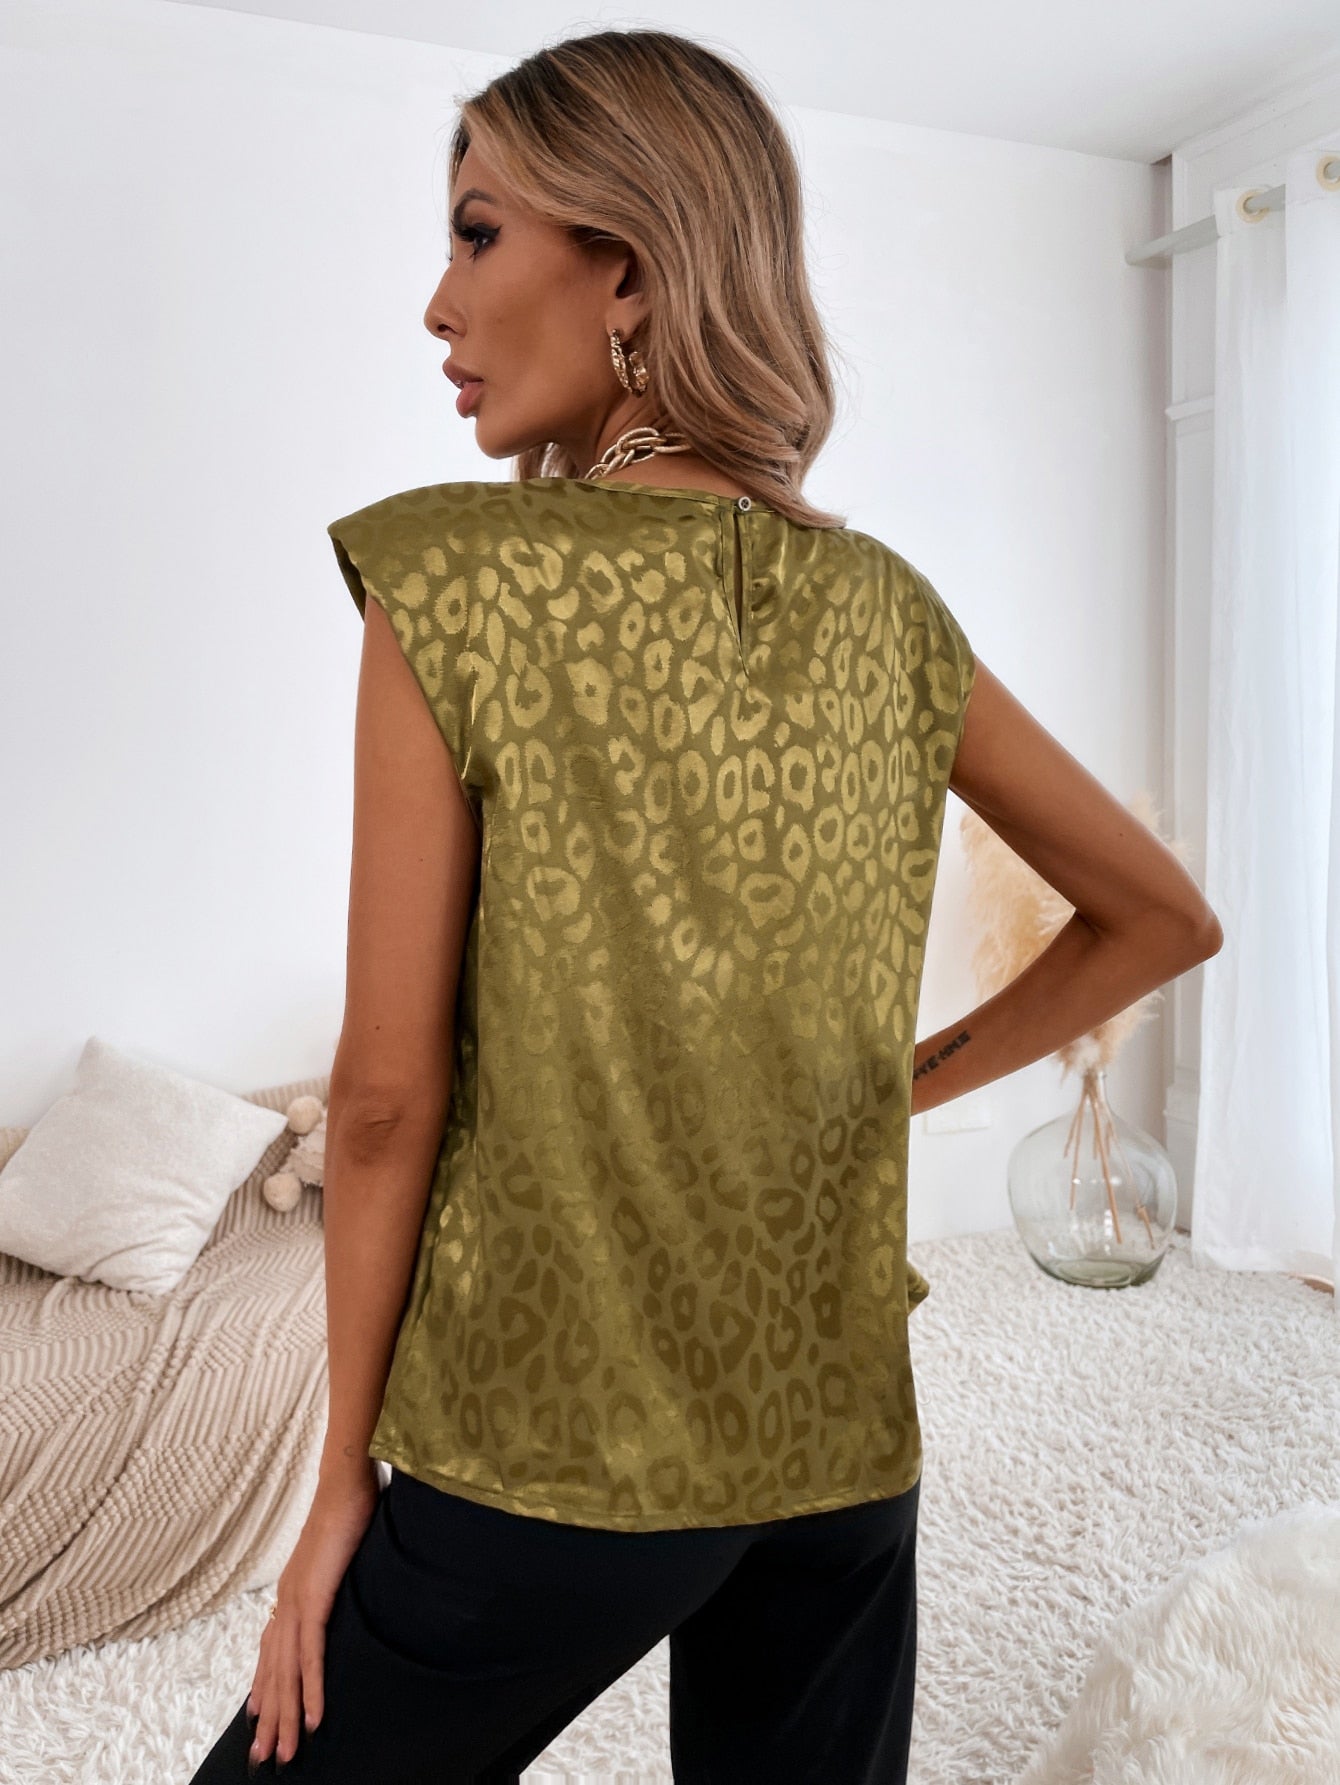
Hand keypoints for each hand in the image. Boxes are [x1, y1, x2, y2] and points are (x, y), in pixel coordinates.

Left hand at [245, 1461, 380, 1770]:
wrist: (345, 1478)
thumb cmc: (349, 1506)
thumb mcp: (341, 1551)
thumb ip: (337, 1572)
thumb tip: (345, 1580)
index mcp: (292, 1591)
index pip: (272, 1651)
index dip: (265, 1687)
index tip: (258, 1718)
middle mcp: (286, 1601)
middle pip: (274, 1672)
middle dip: (269, 1718)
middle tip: (264, 1757)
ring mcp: (297, 1601)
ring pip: (288, 1673)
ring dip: (286, 1717)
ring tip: (285, 1753)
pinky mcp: (313, 1598)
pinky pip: (310, 1655)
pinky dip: (311, 1689)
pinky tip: (313, 1719)